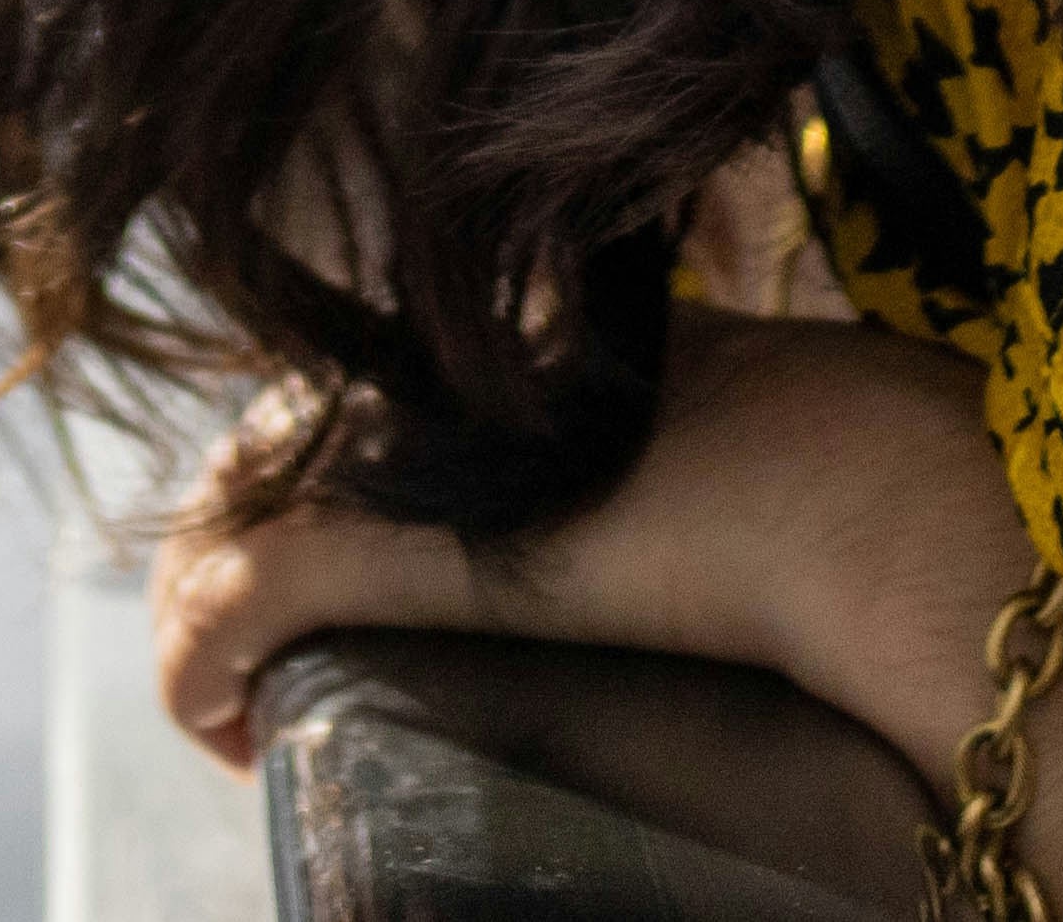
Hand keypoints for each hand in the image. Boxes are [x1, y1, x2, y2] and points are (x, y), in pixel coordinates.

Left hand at [148, 306, 1027, 775]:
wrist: (862, 502)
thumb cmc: (838, 480)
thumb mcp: (709, 436)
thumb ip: (652, 446)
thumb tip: (681, 503)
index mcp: (497, 340)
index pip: (335, 400)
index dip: (296, 485)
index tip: (318, 580)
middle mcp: (428, 371)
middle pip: (261, 454)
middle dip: (232, 559)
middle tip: (262, 671)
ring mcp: (400, 448)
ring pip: (225, 522)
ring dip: (207, 618)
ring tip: (241, 710)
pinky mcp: (390, 539)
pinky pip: (240, 598)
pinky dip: (200, 661)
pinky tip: (218, 721)